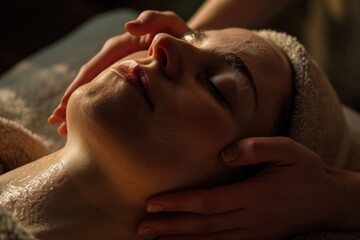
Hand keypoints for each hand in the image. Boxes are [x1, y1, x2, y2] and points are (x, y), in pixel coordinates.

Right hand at [48, 11, 189, 135]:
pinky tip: (92, 125)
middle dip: (73, 101)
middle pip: (91, 81)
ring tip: (65, 129)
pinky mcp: (130, 82)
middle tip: (57, 123)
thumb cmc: (182, 37)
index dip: (80, 86)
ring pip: (98, 91)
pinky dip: (101, 108)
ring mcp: (123, 72)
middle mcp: (118, 60)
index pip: (96, 67)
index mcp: (123, 47)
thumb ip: (154, 20)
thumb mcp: (171, 25)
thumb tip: (129, 26)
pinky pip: (111, 95)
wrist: (193, 49)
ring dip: (82, 108)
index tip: (64, 106)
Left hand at [138, 137, 340, 239]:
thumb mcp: (287, 149)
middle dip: (171, 227)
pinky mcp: (258, 239)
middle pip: (204, 225)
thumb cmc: (305, 170)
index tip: (153, 203)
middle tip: (142, 227)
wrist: (328, 200)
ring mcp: (255, 233)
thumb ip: (256, 148)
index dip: (180, 204)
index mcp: (256, 195)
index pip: (209, 202)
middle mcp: (252, 219)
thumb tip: (223, 155)